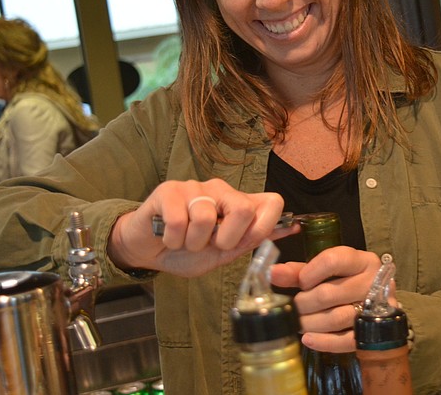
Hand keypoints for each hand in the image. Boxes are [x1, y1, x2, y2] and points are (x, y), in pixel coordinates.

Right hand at [108, 178, 296, 276]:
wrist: (147, 251)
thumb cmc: (187, 251)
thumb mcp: (223, 253)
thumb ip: (251, 240)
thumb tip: (292, 227)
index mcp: (238, 204)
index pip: (272, 201)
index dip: (267, 225)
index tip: (248, 242)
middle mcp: (220, 190)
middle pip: (242, 209)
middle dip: (226, 239)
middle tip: (210, 245)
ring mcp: (194, 187)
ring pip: (206, 219)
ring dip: (194, 243)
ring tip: (185, 241)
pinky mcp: (169, 190)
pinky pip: (178, 221)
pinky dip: (173, 240)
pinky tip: (168, 237)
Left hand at [271, 246, 394, 352]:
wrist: (376, 303)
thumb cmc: (346, 282)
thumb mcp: (326, 271)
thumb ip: (300, 271)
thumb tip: (272, 273)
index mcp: (362, 261)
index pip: (333, 261)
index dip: (309, 273)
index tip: (300, 282)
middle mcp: (372, 282)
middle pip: (329, 293)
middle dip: (304, 303)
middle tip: (295, 307)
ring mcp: (375, 309)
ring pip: (337, 317)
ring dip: (310, 323)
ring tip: (299, 323)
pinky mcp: (372, 332)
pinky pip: (346, 340)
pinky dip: (324, 342)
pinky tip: (308, 339)